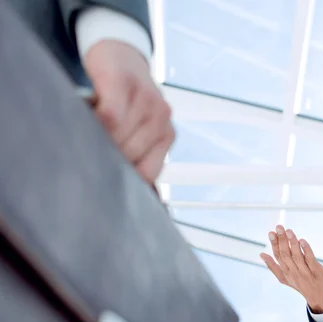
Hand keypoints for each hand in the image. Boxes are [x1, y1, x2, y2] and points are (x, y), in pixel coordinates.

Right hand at [83, 40, 174, 183]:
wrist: (120, 53)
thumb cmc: (123, 96)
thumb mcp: (134, 127)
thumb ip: (132, 154)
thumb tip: (118, 192)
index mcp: (166, 136)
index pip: (146, 174)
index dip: (124, 185)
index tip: (103, 191)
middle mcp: (162, 120)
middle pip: (130, 158)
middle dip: (104, 163)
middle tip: (83, 167)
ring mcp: (148, 101)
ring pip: (119, 138)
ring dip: (96, 143)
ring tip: (81, 142)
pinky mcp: (125, 83)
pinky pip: (110, 115)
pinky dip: (95, 123)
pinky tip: (85, 121)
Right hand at [260, 225, 322, 313]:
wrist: (319, 299)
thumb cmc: (301, 285)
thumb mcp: (284, 278)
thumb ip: (273, 266)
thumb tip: (261, 254)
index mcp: (285, 272)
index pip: (278, 256)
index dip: (274, 244)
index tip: (271, 232)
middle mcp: (294, 272)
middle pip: (285, 254)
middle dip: (281, 240)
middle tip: (279, 227)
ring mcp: (305, 272)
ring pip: (296, 256)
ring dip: (292, 243)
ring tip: (289, 231)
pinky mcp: (317, 272)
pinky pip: (310, 260)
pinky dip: (306, 250)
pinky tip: (302, 241)